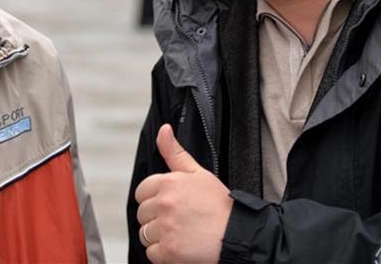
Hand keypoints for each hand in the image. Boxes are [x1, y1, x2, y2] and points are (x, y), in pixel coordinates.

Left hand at [134, 124, 232, 263]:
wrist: (239, 235)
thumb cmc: (220, 205)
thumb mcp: (198, 173)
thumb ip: (175, 152)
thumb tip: (163, 130)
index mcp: (168, 183)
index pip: (142, 192)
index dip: (154, 199)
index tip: (170, 205)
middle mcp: (164, 204)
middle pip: (143, 214)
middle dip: (156, 219)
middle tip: (180, 221)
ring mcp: (166, 228)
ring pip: (145, 235)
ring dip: (159, 237)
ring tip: (181, 234)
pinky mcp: (169, 251)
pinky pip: (152, 254)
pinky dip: (164, 255)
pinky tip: (181, 247)